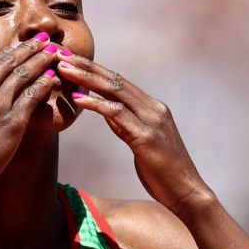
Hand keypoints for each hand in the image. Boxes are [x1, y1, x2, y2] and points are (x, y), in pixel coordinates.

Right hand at [0, 32, 56, 190]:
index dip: (7, 52)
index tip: (20, 45)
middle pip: (9, 63)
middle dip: (29, 48)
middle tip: (44, 39)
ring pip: (23, 75)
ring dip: (40, 60)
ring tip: (53, 52)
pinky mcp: (13, 121)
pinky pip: (32, 96)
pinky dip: (43, 84)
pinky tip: (52, 77)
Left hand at [56, 51, 213, 214]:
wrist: (187, 194)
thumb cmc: (163, 172)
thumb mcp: (141, 142)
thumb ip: (125, 125)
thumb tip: (106, 112)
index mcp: (153, 108)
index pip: (119, 81)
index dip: (94, 69)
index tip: (71, 60)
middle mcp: (153, 108)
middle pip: (115, 80)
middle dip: (86, 66)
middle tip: (61, 54)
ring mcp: (151, 121)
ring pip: (115, 91)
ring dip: (86, 78)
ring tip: (63, 69)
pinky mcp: (146, 137)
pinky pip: (116, 114)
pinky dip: (95, 103)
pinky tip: (77, 98)